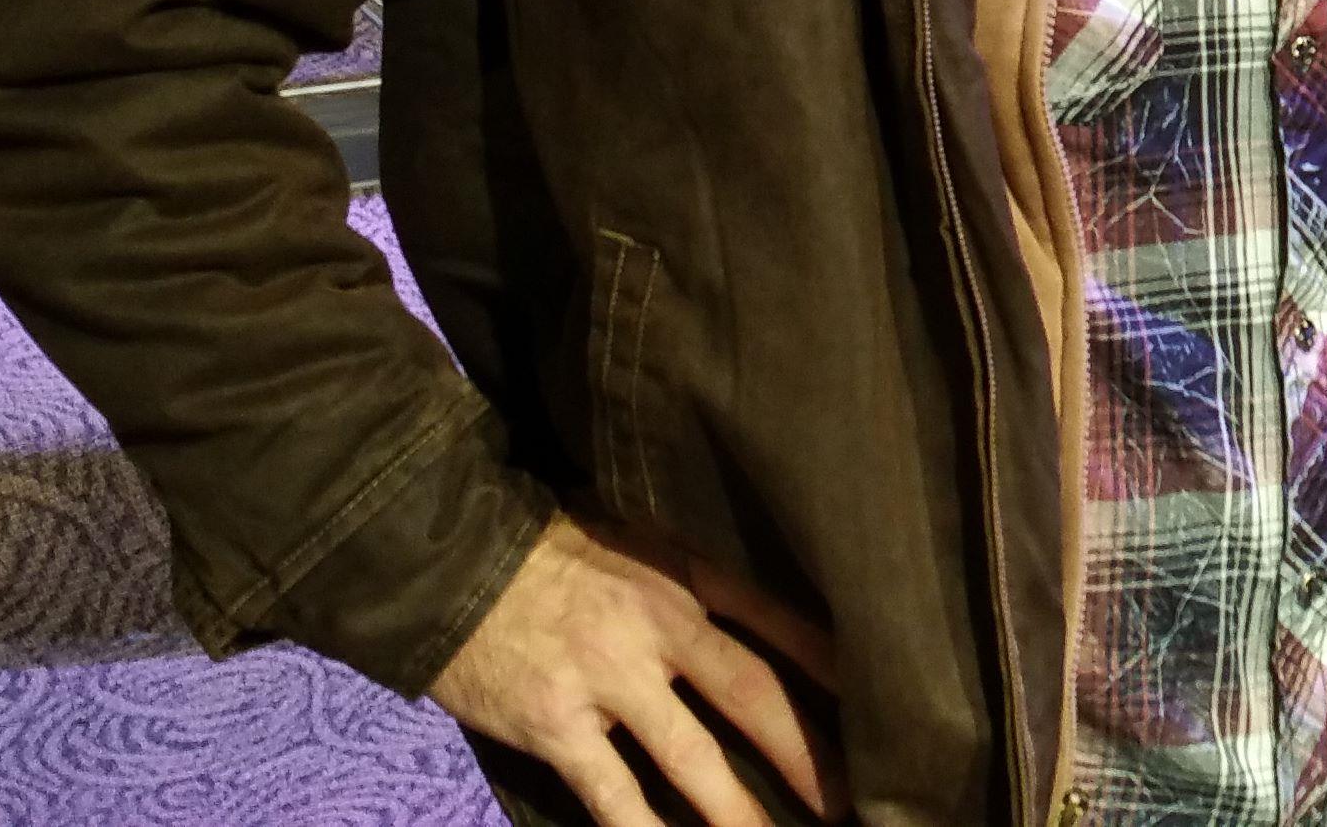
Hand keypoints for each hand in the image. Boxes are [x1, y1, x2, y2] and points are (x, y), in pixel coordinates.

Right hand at [430, 514, 842, 826]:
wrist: (446, 560)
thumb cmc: (542, 542)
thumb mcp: (631, 529)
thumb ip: (685, 567)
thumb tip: (739, 598)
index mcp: (683, 574)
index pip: (777, 619)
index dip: (829, 662)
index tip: (879, 696)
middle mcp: (660, 628)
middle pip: (753, 697)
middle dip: (805, 753)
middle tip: (849, 799)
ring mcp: (609, 682)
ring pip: (693, 759)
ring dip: (738, 811)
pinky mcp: (559, 726)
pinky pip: (612, 794)